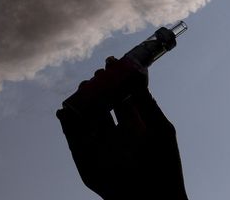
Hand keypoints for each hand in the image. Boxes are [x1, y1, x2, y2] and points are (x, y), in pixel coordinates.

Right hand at [56, 56, 187, 199]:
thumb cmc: (164, 166)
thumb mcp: (160, 129)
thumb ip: (147, 103)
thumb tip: (138, 74)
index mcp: (134, 124)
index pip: (121, 95)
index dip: (116, 79)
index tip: (111, 62)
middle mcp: (116, 134)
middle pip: (102, 104)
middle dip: (96, 89)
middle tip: (94, 77)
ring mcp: (101, 147)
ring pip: (86, 119)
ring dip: (80, 103)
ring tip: (81, 90)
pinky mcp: (86, 162)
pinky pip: (73, 141)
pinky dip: (66, 126)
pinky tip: (64, 111)